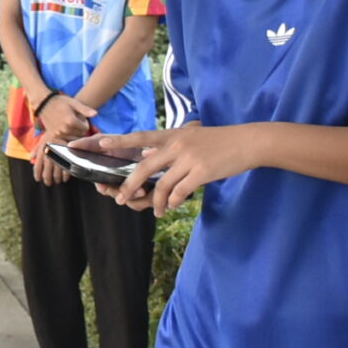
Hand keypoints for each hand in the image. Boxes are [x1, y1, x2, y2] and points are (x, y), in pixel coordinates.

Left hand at [29, 136, 70, 182]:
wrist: (61, 128)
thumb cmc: (51, 135)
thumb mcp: (42, 141)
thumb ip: (36, 150)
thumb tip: (31, 157)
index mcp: (41, 153)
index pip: (37, 167)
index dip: (37, 175)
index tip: (38, 180)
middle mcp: (48, 156)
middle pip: (46, 173)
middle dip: (47, 180)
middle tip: (48, 183)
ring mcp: (57, 156)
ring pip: (56, 173)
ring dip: (56, 179)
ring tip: (57, 181)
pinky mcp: (66, 155)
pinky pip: (66, 169)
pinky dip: (65, 176)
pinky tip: (65, 178)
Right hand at [33, 91, 94, 144]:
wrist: (44, 104)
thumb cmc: (60, 102)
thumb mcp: (73, 103)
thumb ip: (85, 109)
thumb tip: (96, 114)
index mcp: (71, 121)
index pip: (86, 128)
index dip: (84, 122)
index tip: (79, 117)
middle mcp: (65, 129)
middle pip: (81, 134)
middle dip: (80, 129)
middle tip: (74, 121)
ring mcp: (58, 134)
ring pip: (74, 139)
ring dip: (74, 134)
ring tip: (69, 125)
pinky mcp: (53, 136)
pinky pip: (66, 141)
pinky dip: (67, 137)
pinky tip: (65, 130)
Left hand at [82, 124, 261, 214]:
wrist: (247, 142)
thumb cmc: (218, 140)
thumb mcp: (191, 136)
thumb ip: (170, 145)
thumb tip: (147, 154)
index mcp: (172, 135)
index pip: (140, 137)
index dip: (120, 141)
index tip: (100, 144)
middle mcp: (177, 145)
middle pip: (145, 167)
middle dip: (129, 185)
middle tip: (120, 198)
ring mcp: (189, 159)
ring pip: (163, 185)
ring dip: (157, 202)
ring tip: (157, 211)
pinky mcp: (202, 172)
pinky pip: (180, 192)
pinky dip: (175, 202)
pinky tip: (173, 207)